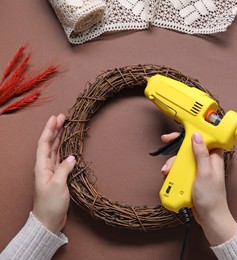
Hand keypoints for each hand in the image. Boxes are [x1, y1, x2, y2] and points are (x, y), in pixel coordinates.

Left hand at [32, 114, 75, 233]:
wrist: (48, 221)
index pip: (44, 143)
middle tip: (63, 117)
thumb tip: (72, 157)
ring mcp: (51, 171)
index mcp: (41, 166)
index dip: (50, 129)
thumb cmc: (50, 204)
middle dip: (55, 129)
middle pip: (49, 143)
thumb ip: (64, 169)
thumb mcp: (57, 185)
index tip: (56, 117)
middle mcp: (45, 166)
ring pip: (55, 149)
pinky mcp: (58, 177)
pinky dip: (65, 149)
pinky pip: (61, 158)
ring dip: (60, 137)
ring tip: (66, 126)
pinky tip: (69, 145)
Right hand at [160, 132, 236, 245]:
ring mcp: (198, 171)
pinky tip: (170, 180)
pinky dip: (174, 175)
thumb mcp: (205, 173)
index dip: (188, 134)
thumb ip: (201, 154)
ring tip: (167, 174)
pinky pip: (180, 172)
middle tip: (168, 159)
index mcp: (213, 157)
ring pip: (182, 161)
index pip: (201, 139)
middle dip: (175, 155)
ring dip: (173, 167)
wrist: (209, 218)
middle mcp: (205, 162)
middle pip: (187, 150)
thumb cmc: (212, 198)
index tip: (175, 136)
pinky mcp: (192, 179)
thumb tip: (197, 136)